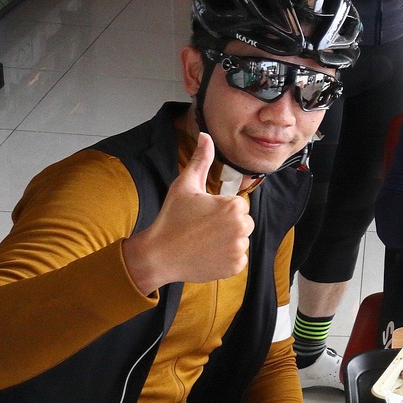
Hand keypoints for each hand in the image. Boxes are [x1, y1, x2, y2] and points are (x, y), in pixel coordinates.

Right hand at [121, 132, 252, 293]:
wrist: (159, 255)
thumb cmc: (171, 218)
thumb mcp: (184, 185)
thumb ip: (201, 159)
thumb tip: (206, 135)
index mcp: (233, 206)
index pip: (239, 205)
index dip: (220, 208)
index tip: (203, 214)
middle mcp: (241, 227)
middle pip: (244, 222)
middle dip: (227, 224)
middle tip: (202, 228)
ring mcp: (239, 249)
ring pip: (241, 240)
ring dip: (227, 241)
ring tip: (203, 241)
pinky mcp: (236, 267)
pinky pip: (238, 258)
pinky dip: (226, 258)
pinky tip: (207, 254)